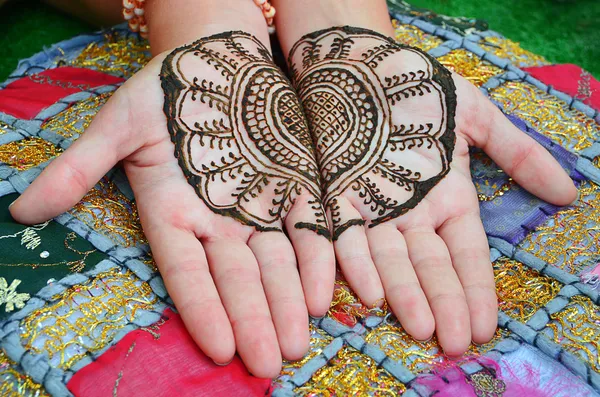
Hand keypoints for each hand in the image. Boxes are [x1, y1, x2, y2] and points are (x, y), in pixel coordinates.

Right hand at [10, 31, 335, 376]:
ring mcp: (258, 208)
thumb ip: (79, 167)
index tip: (220, 348)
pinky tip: (323, 294)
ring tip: (297, 343)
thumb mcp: (119, 124)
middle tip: (268, 365)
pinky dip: (317, 260)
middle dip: (254, 319)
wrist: (217, 63)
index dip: (204, 308)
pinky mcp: (295, 188)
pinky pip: (309, 228)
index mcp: (173, 213)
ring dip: (288, 302)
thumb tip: (23, 209)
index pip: (186, 271)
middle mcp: (218, 221)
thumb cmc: (163, 92)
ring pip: (276, 263)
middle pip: (238, 277)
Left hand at [288, 26, 576, 354]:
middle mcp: (410, 214)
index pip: (465, 253)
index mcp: (447, 198)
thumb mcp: (477, 117)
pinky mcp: (337, 198)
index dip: (476, 289)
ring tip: (420, 328)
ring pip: (390, 261)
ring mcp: (374, 209)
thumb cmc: (420, 91)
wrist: (363, 66)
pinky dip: (355, 264)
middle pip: (429, 266)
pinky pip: (345, 236)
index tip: (485, 326)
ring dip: (404, 295)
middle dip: (444, 304)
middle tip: (454, 342)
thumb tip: (568, 194)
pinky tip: (367, 293)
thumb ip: (518, 153)